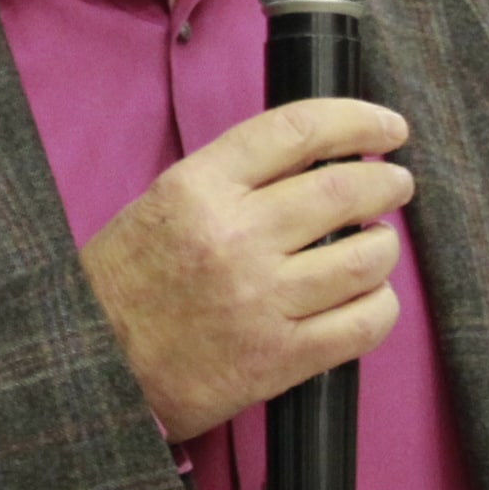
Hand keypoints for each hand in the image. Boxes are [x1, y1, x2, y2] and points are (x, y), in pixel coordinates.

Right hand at [78, 98, 411, 443]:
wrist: (92, 370)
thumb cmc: (124, 286)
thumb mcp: (162, 204)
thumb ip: (232, 179)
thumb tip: (316, 160)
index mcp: (198, 187)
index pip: (298, 130)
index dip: (357, 119)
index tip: (386, 126)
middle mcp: (234, 237)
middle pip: (344, 189)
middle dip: (385, 181)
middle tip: (396, 184)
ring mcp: (260, 300)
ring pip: (363, 258)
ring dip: (384, 246)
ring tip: (376, 246)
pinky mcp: (277, 359)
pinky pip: (362, 326)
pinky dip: (380, 307)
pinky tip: (371, 300)